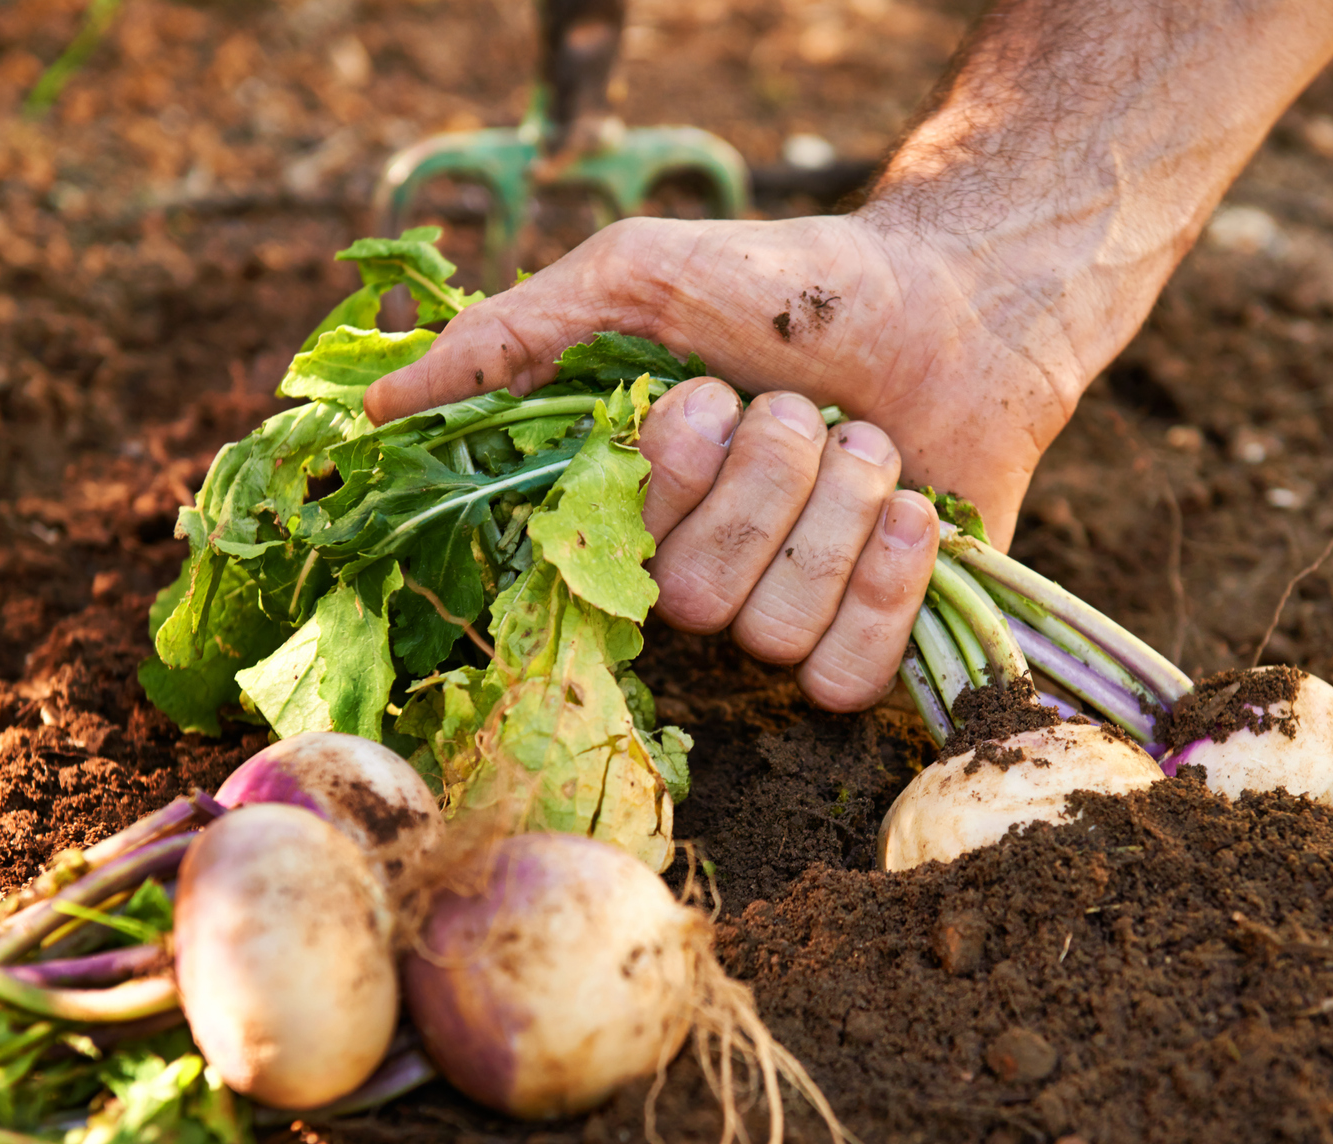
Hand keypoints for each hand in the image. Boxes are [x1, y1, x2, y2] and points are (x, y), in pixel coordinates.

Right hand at [364, 213, 1087, 708]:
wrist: (957, 303)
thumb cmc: (788, 286)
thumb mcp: (638, 276)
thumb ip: (514, 339)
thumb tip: (375, 407)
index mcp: (621, 501)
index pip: (590, 558)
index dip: (663, 482)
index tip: (704, 393)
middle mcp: (686, 574)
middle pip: (693, 598)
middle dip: (769, 478)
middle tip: (807, 405)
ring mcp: (774, 620)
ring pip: (775, 632)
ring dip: (839, 511)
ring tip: (869, 440)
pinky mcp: (861, 648)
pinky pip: (843, 677)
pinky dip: (887, 582)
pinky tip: (911, 509)